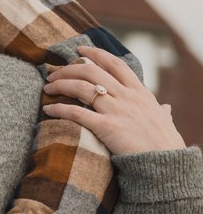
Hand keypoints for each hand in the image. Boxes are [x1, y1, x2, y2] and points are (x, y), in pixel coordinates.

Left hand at [43, 47, 185, 154]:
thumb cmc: (165, 144)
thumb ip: (161, 111)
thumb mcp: (164, 120)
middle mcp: (126, 96)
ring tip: (48, 88)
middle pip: (92, 72)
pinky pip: (77, 113)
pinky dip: (60, 109)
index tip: (80, 50)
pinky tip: (48, 109)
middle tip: (53, 73)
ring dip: (61, 85)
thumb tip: (166, 108)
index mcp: (139, 92)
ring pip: (81, 88)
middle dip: (69, 69)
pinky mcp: (106, 127)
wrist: (165, 163)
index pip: (115, 64)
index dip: (96, 54)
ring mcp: (116, 110)